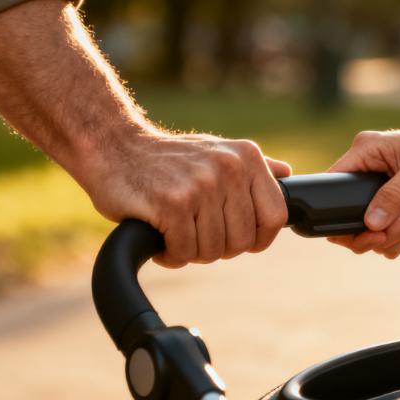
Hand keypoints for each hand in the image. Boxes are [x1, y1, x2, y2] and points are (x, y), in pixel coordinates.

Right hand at [83, 126, 291, 267]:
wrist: (111, 145)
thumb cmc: (166, 157)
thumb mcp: (216, 151)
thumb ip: (254, 167)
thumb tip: (288, 174)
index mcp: (246, 157)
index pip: (275, 217)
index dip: (257, 239)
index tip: (235, 239)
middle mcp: (228, 168)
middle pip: (242, 241)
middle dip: (217, 247)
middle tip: (193, 232)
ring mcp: (200, 185)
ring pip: (212, 250)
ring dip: (190, 251)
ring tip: (174, 230)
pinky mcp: (171, 204)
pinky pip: (184, 252)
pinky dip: (170, 254)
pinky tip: (160, 237)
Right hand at [327, 119, 399, 256]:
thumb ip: (393, 196)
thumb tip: (371, 224)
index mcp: (364, 155)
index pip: (334, 190)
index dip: (346, 219)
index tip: (375, 233)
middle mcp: (370, 175)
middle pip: (362, 226)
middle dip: (394, 228)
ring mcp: (386, 194)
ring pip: (386, 237)